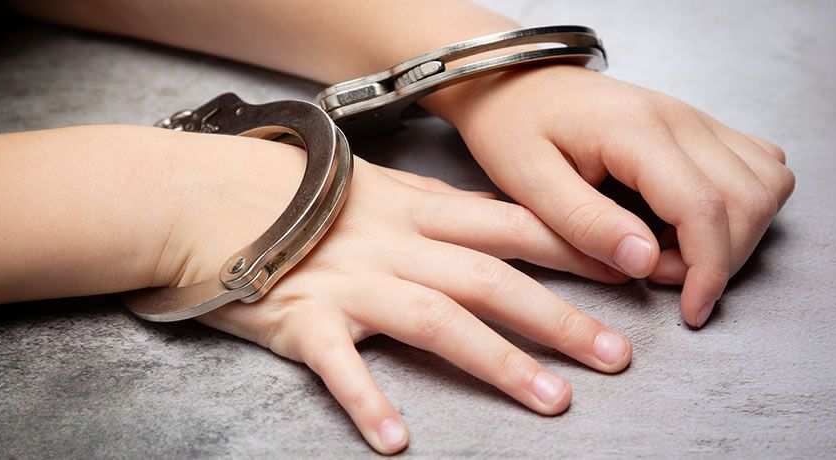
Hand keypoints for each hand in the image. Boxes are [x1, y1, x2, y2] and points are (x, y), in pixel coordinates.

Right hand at [152, 132, 632, 453]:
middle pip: (490, 279)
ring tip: (552, 400)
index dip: (572, 246)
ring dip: (497, 360)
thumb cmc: (293, 192)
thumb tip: (491, 224)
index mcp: (416, 209)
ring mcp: (351, 282)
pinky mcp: (303, 319)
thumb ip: (432, 208)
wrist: (205, 195)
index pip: (510, 225)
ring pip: (437, 319)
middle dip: (557, 316)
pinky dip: (367, 401)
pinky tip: (397, 441)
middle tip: (617, 357)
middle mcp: (395, 244)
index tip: (629, 269)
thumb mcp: (374, 187)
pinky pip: (339, 365)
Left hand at [426, 66, 794, 327]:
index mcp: (635, 131)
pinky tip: (684, 224)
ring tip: (668, 250)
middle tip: (657, 276)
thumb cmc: (513, 130)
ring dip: (735, 233)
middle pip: (749, 199)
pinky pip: (757, 167)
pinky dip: (739, 207)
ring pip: (767, 183)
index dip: (708, 269)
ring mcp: (695, 118)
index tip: (690, 312)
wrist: (515, 84)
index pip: (704, 206)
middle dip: (719, 258)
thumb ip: (585, 222)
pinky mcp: (699, 127)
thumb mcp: (528, 183)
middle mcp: (680, 118)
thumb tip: (646, 263)